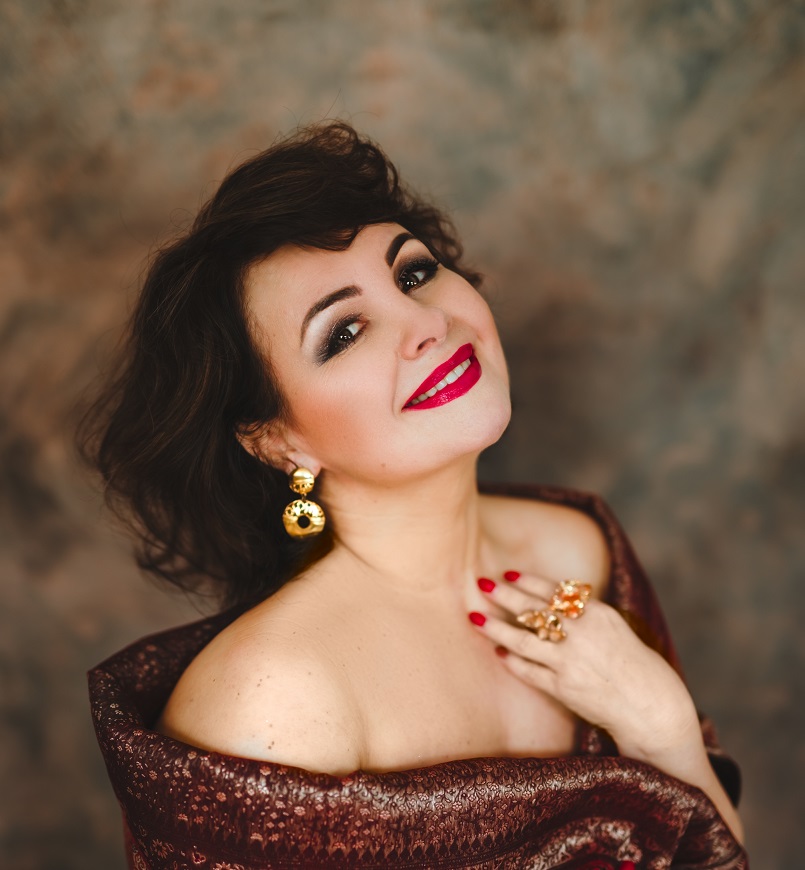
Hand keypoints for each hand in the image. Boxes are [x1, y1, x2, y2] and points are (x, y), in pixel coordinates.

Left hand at [469, 571, 744, 844]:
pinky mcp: (564, 688)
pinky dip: (512, 661)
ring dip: (496, 628)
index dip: (527, 581)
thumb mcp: (613, 626)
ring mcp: (571, 662)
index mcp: (597, 614)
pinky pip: (529, 672)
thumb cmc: (632, 663)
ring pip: (523, 641)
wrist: (650, 706)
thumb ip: (584, 612)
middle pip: (533, 610)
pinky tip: (499, 652)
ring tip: (475, 617)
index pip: (554, 592)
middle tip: (481, 583)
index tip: (506, 573)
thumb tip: (551, 598)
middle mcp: (582, 634)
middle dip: (504, 595)